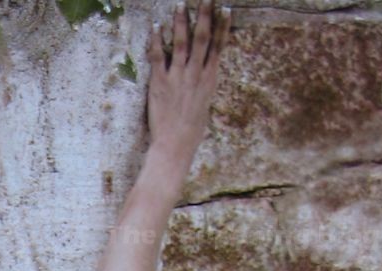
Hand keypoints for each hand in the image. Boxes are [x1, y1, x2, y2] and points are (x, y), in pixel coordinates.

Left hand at [147, 1, 230, 165]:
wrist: (174, 146)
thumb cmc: (191, 132)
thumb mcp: (204, 107)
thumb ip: (203, 89)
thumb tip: (204, 79)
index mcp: (209, 80)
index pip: (218, 47)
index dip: (222, 26)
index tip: (225, 9)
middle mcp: (195, 74)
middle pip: (202, 38)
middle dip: (204, 15)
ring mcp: (178, 77)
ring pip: (181, 42)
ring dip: (181, 21)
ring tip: (180, 3)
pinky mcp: (159, 82)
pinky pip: (158, 56)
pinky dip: (157, 39)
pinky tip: (156, 25)